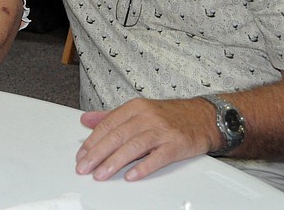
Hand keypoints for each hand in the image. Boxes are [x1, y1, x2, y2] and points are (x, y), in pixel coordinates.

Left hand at [75, 97, 215, 180]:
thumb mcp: (138, 110)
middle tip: (84, 167)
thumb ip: (110, 116)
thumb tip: (86, 120)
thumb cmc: (168, 115)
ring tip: (101, 174)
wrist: (202, 117)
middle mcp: (147, 117)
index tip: (81, 155)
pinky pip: (158, 157)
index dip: (92, 141)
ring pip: (134, 146)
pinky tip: (132, 175)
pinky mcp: (176, 144)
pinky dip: (144, 166)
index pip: (108, 125)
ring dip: (115, 162)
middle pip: (118, 136)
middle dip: (98, 153)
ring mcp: (162, 130)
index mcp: (135, 108)